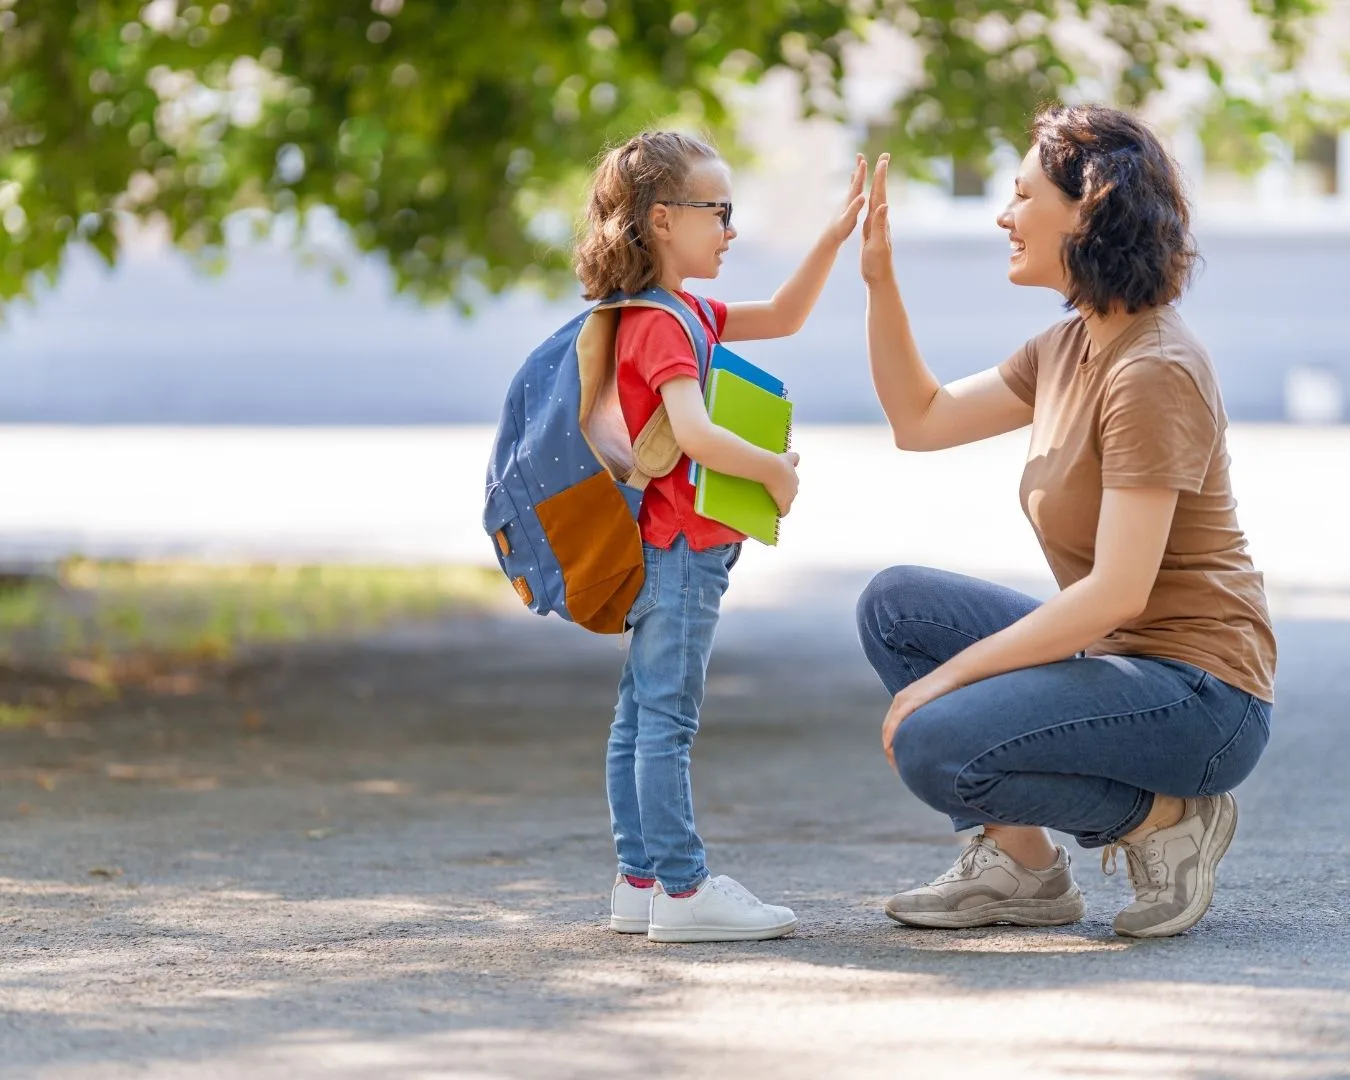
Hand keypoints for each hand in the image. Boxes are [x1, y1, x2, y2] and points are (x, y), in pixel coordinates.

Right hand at [764, 451, 799, 516]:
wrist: (771, 467)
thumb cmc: (776, 461)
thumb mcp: (788, 457)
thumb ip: (795, 457)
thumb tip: (797, 461)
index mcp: (795, 477)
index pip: (794, 482)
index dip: (787, 484)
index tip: (781, 484)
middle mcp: (795, 486)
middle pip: (791, 492)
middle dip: (785, 493)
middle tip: (773, 493)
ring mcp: (790, 495)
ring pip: (788, 501)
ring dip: (782, 502)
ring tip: (774, 503)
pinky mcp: (784, 502)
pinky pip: (784, 511)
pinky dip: (782, 512)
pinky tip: (777, 514)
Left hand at [822, 154, 866, 246]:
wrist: (829, 238)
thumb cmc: (840, 230)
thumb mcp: (848, 220)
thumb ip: (854, 208)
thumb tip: (862, 196)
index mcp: (850, 201)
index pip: (856, 185)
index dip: (860, 173)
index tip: (863, 161)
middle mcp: (848, 199)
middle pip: (855, 180)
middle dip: (859, 168)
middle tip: (860, 155)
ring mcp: (847, 201)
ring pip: (854, 184)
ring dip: (857, 173)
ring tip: (859, 163)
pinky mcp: (847, 205)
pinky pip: (853, 191)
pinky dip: (855, 183)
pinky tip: (854, 181)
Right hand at [860, 153, 893, 285]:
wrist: (879, 278)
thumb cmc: (877, 263)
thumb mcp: (878, 244)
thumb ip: (880, 225)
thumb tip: (884, 205)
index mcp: (879, 220)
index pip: (880, 194)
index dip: (881, 177)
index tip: (883, 160)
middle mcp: (879, 219)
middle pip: (880, 192)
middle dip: (881, 174)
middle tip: (884, 156)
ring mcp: (876, 224)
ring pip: (876, 198)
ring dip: (877, 183)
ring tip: (878, 170)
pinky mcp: (871, 230)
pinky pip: (871, 209)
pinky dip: (870, 199)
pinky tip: (870, 197)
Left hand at [880, 674, 948, 770]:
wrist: (957, 674)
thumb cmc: (952, 691)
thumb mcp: (937, 709)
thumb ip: (932, 721)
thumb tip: (938, 739)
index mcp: (904, 702)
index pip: (891, 727)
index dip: (892, 744)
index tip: (898, 761)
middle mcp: (900, 700)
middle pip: (887, 729)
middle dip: (889, 750)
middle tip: (896, 767)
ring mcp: (904, 699)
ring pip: (889, 727)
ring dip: (889, 746)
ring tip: (895, 763)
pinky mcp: (911, 699)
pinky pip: (897, 720)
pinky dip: (892, 734)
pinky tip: (890, 746)